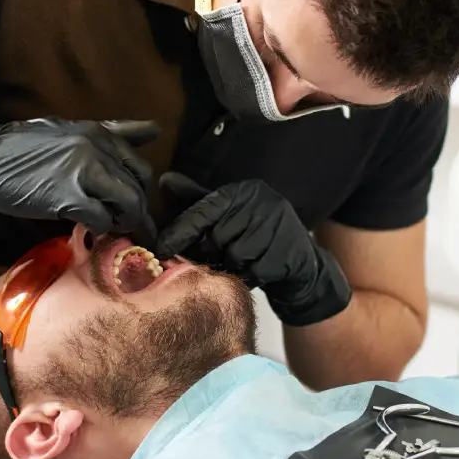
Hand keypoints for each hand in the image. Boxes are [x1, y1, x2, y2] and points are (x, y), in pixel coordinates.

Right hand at [0, 118, 158, 239]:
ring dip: (124, 222)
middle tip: (130, 229)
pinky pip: (101, 219)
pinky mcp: (67, 196)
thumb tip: (155, 130)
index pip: (141, 166)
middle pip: (139, 187)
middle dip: (139, 212)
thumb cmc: (23, 148)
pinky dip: (100, 229)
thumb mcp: (71, 131)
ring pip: (128, 204)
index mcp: (99, 132)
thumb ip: (113, 133)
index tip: (138, 209)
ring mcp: (83, 170)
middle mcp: (96, 148)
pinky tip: (89, 229)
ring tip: (112, 230)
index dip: (143, 192)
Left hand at [154, 173, 350, 326]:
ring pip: (235, 256)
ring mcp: (280, 225)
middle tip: (218, 257)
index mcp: (243, 191)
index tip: (160, 250)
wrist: (298, 263)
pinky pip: (255, 272)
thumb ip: (196, 201)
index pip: (204, 210)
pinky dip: (250, 278)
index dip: (180, 232)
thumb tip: (164, 180)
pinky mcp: (289, 251)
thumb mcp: (225, 215)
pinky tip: (256, 271)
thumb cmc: (253, 237)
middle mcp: (263, 202)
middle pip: (217, 237)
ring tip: (240, 263)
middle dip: (211, 253)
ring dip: (233, 266)